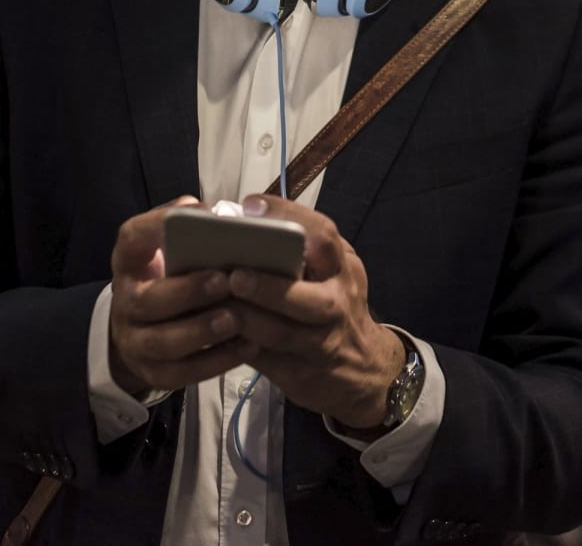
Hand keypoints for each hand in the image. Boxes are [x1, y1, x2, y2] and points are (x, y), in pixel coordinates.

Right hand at [107, 196, 257, 394]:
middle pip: (148, 300)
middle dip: (188, 291)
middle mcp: (126, 301)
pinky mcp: (153, 373)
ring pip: (164, 342)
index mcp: (130, 261)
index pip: (132, 238)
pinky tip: (246, 347)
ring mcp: (135, 341)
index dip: (158, 226)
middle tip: (224, 281)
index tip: (196, 215)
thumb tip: (212, 211)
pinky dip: (216, 361)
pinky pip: (183, 372)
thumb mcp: (170, 251)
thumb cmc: (170, 278)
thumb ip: (188, 230)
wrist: (141, 331)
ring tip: (237, 319)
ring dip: (203, 330)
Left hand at [225, 195, 403, 428]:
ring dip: (248, 319)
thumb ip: (301, 251)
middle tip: (236, 276)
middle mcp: (337, 304)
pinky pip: (267, 360)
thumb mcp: (332, 273)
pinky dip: (239, 346)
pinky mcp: (302, 375)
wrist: (366, 370)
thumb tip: (239, 220)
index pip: (323, 237)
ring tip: (216, 305)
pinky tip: (216, 333)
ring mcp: (322, 344)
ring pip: (283, 334)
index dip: (287, 218)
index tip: (251, 207)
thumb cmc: (335, 306)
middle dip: (270, 287)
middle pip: (309, 298)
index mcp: (342, 268)